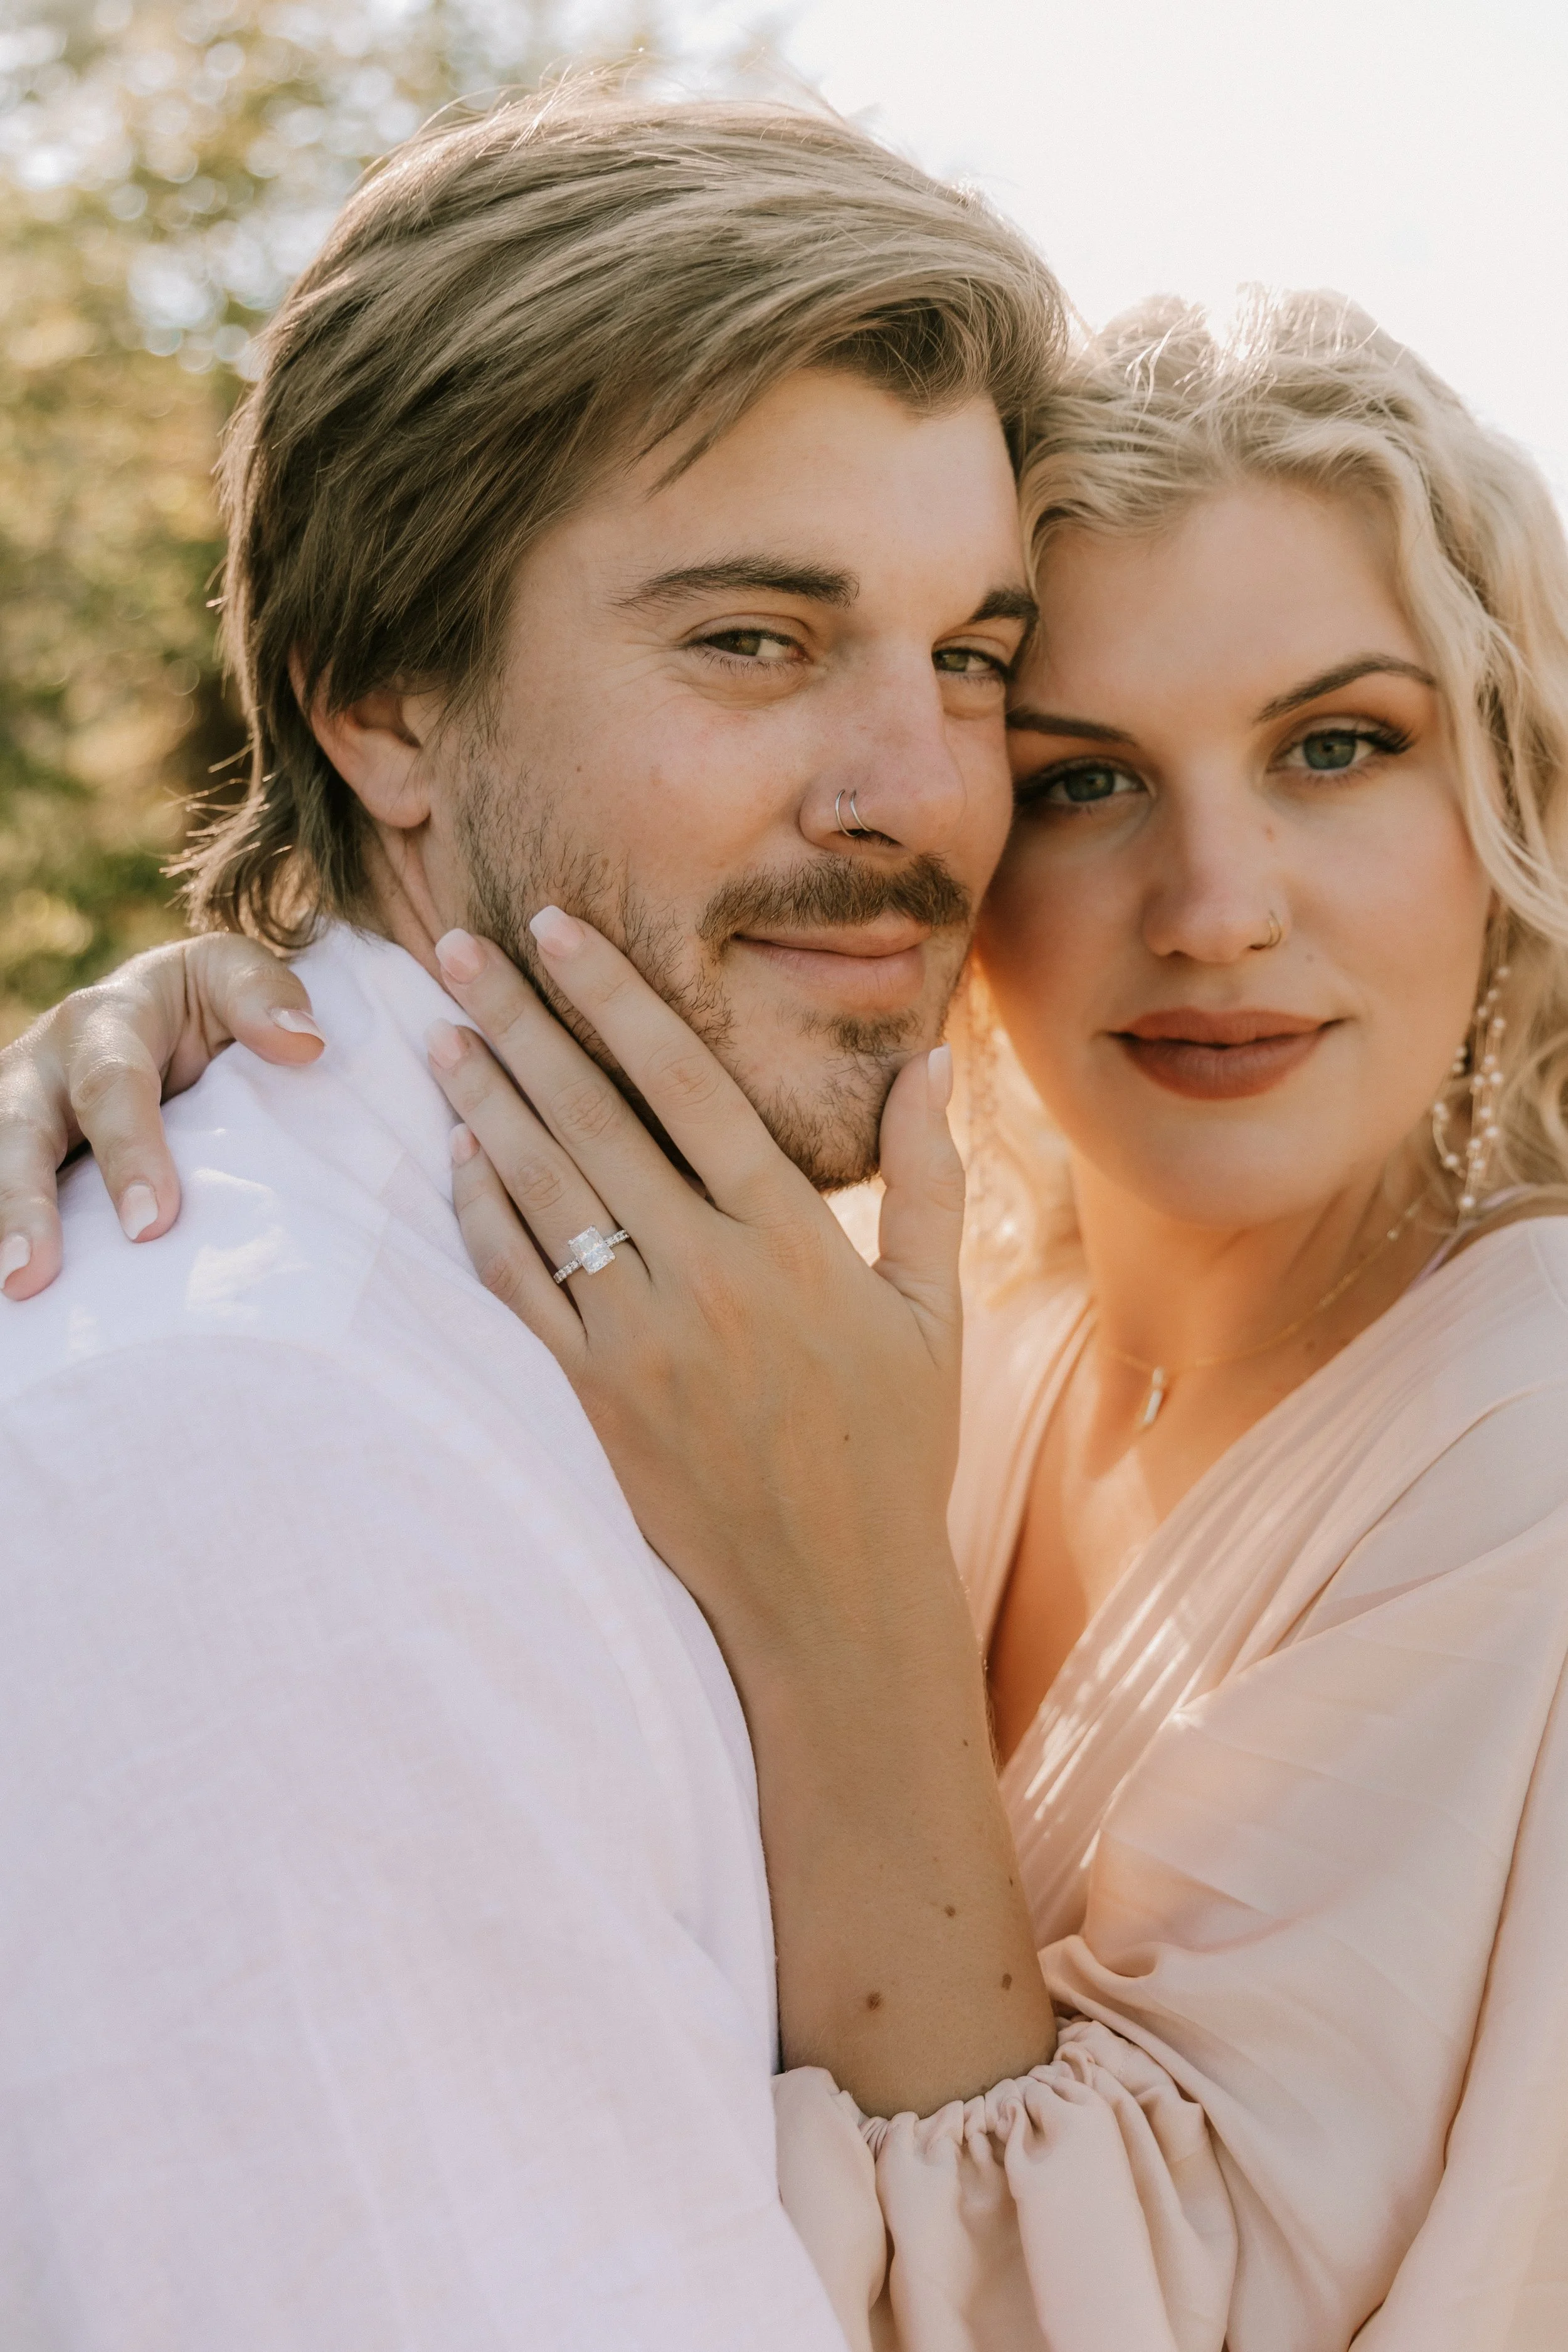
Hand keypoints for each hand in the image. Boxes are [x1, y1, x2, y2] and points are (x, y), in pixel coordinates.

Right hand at [0, 935, 321, 1299]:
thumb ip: (261, 997)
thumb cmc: (206, 1004)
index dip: (128, 1152)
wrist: (156, 1012)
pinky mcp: (13, 1155)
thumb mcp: (232, 975)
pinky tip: (17, 1304)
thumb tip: (304, 1041)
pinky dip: (0, 1234)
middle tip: (31, 1276)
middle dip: (24, 1204)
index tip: (152, 1223)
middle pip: (18, 1133)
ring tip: (12, 1295)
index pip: (111, 1086)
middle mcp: (43, 1066)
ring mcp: (16, 1113)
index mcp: (104, 1020)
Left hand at [427, 913, 1054, 2114]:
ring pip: (542, 1193)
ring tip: (436, 1034)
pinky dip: (481, 1218)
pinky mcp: (593, 1399)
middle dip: (518, 1023)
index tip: (556, 929)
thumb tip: (927, 1061)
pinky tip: (454, 1161)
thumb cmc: (894, 1449)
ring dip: (483, 1104)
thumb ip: (929, 1179)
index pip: (685, 1085)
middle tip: (455, 949)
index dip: (614, 998)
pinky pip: (519, 1289)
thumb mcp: (934, 1310)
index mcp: (792, 1239)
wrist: (833, 1599)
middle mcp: (706, 1276)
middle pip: (591, 1119)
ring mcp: (639, 1340)